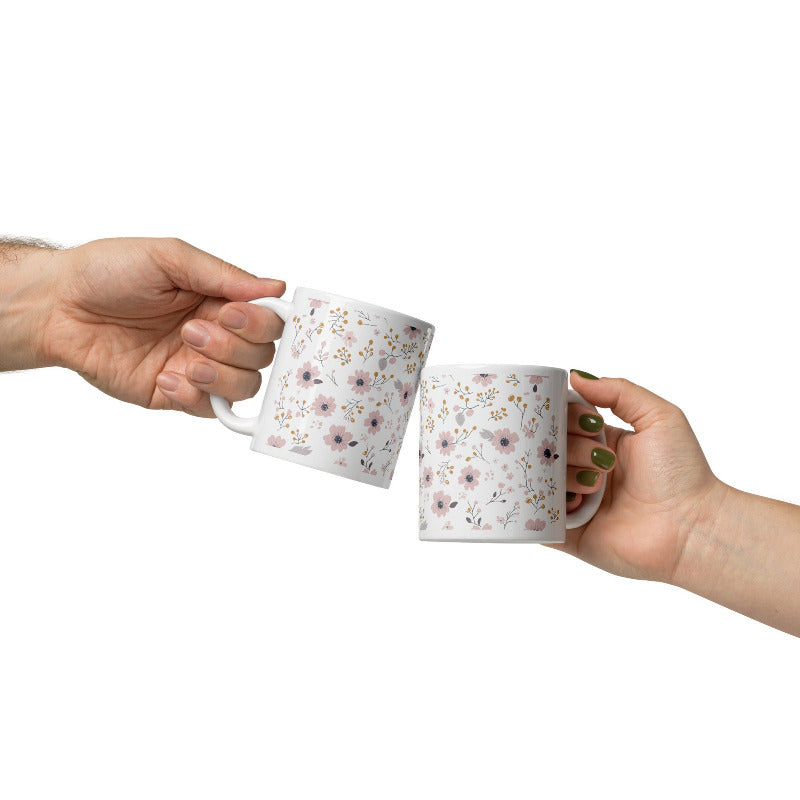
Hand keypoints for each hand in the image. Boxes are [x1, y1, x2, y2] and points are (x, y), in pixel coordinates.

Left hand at [41, 237, 285, 415]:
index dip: (261, 323)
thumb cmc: (107, 272)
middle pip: (262, 357)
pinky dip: (194, 396)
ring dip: (220, 374)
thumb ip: (225, 275)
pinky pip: (208, 410)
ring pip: (244, 387)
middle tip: (191, 330)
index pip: (269, 321)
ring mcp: (197, 366)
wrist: (59, 306)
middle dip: (233, 347)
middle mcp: (216, 335)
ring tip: (184, 356)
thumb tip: (275, 287)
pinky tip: (164, 377)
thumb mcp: (170, 258)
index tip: (232, 313)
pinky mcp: (175, 393)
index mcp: (220, 299)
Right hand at [561, 371, 723, 581]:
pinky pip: (538, 517)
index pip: (564, 422)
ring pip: (542, 480)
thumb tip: (575, 376)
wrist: (692, 529)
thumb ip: (619, 391)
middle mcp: (585, 471)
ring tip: (595, 487)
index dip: (566, 417)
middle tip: (602, 461)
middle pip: (551, 449)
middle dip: (570, 449)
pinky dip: (544, 506)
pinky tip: (573, 503)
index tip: (587, 424)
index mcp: (602, 444)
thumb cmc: (682, 474)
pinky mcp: (570, 534)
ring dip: (563, 477)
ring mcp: (576, 503)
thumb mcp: (659, 417)